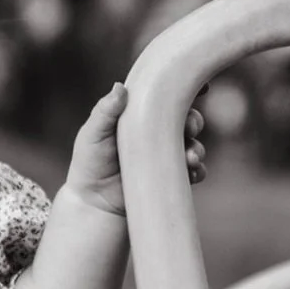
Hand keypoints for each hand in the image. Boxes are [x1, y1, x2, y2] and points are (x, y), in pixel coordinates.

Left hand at [65, 82, 206, 217]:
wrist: (94, 201)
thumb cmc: (90, 161)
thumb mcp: (93, 134)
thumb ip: (105, 111)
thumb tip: (120, 87)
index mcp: (142, 115)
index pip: (166, 97)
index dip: (183, 89)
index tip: (199, 87)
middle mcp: (159, 132)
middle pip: (187, 119)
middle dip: (194, 120)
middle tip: (189, 127)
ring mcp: (168, 155)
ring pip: (194, 145)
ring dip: (197, 148)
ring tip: (191, 157)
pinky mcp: (172, 176)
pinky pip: (194, 171)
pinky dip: (197, 171)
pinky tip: (191, 172)